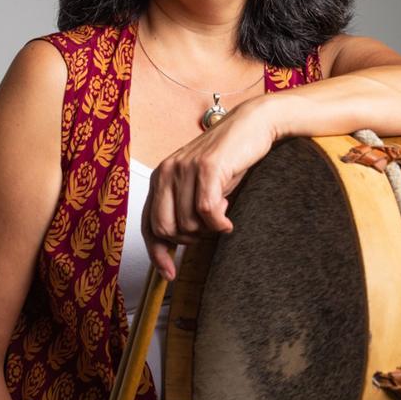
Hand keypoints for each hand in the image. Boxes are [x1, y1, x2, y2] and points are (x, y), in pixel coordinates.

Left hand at [142, 98, 276, 279]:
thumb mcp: (199, 185)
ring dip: (208, 229)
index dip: (157, 253)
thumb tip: (176, 242)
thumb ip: (183, 207)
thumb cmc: (229, 158)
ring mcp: (185, 169)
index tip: (169, 274)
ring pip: (188, 223)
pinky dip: (220, 223)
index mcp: (161, 177)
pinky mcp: (207, 168)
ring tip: (222, 213)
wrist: (252, 125)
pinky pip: (207, 212)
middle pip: (165, 228)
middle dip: (188, 239)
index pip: (148, 225)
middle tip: (208, 230)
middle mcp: (167, 172)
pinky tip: (228, 218)